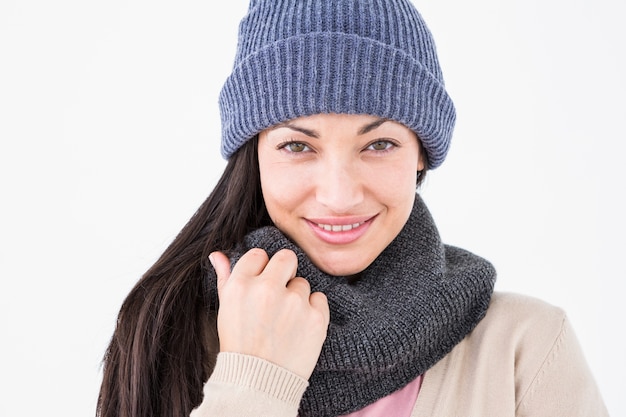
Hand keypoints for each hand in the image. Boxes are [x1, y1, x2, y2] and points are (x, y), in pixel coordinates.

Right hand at [211, 248, 329, 379]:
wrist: (258, 383)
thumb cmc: (240, 345)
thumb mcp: (226, 309)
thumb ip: (225, 279)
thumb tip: (218, 255)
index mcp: (241, 285)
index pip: (258, 255)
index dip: (261, 269)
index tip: (261, 284)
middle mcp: (267, 289)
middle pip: (286, 258)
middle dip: (284, 272)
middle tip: (279, 294)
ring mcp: (293, 303)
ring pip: (302, 283)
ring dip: (297, 298)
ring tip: (285, 321)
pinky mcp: (315, 317)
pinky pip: (319, 299)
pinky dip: (313, 311)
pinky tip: (299, 327)